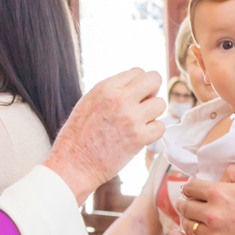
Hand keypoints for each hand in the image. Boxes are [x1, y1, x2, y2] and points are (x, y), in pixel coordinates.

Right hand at [44, 69, 164, 202]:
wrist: (74, 163)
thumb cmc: (78, 135)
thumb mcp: (89, 101)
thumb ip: (112, 90)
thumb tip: (134, 86)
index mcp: (106, 87)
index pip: (138, 71)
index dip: (138, 84)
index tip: (133, 96)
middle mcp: (120, 99)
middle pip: (154, 79)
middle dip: (152, 90)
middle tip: (143, 104)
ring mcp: (131, 118)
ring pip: (161, 104)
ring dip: (153, 113)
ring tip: (139, 122)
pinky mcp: (139, 138)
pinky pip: (161, 126)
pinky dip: (153, 132)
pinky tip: (141, 136)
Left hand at [170, 165, 234, 234]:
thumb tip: (219, 177)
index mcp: (221, 193)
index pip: (192, 188)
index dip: (191, 187)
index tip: (193, 190)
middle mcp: (213, 214)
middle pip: (186, 206)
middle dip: (187, 202)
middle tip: (191, 203)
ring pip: (187, 225)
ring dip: (186, 219)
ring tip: (190, 217)